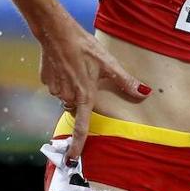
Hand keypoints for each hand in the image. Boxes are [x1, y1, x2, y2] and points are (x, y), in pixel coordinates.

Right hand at [38, 19, 150, 163]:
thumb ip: (125, 81)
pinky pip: (56, 85)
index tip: (72, 158)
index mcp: (85, 95)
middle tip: (86, 77)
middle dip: (81, 97)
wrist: (56, 32)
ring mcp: (54, 89)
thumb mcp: (108, 63)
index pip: (82, 127)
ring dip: (72, 87)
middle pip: (76, 106)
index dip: (78, 144)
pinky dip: (62, 78)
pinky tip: (66, 63)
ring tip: (78, 66)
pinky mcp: (45, 80)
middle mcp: (68, 96)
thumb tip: (144, 93)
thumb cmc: (84, 46)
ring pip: (66, 95)